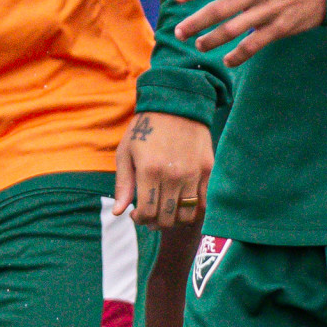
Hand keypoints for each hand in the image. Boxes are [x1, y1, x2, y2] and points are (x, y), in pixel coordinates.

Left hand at [112, 112, 213, 227]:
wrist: (177, 104)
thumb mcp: (126, 152)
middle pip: (167, 218)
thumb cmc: (146, 128)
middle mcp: (173, 176)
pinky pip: (204, 203)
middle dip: (155, 222)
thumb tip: (118, 213)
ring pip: (187, 215)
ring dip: (175, 219)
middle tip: (151, 214)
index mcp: (150, 171)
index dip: (140, 219)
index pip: (147, 213)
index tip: (136, 213)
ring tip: (167, 210)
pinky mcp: (208, 170)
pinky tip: (184, 203)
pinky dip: (194, 210)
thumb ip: (123, 184)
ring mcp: (193, 174)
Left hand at [173, 0, 326, 66]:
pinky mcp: (280, 28)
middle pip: (221, 10)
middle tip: (179, 32)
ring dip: (213, 41)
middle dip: (196, 22)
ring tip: (199, 46)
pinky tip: (227, 61)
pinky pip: (255, 45)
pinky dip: (239, 56)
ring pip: (234, 30)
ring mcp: (269, 11)